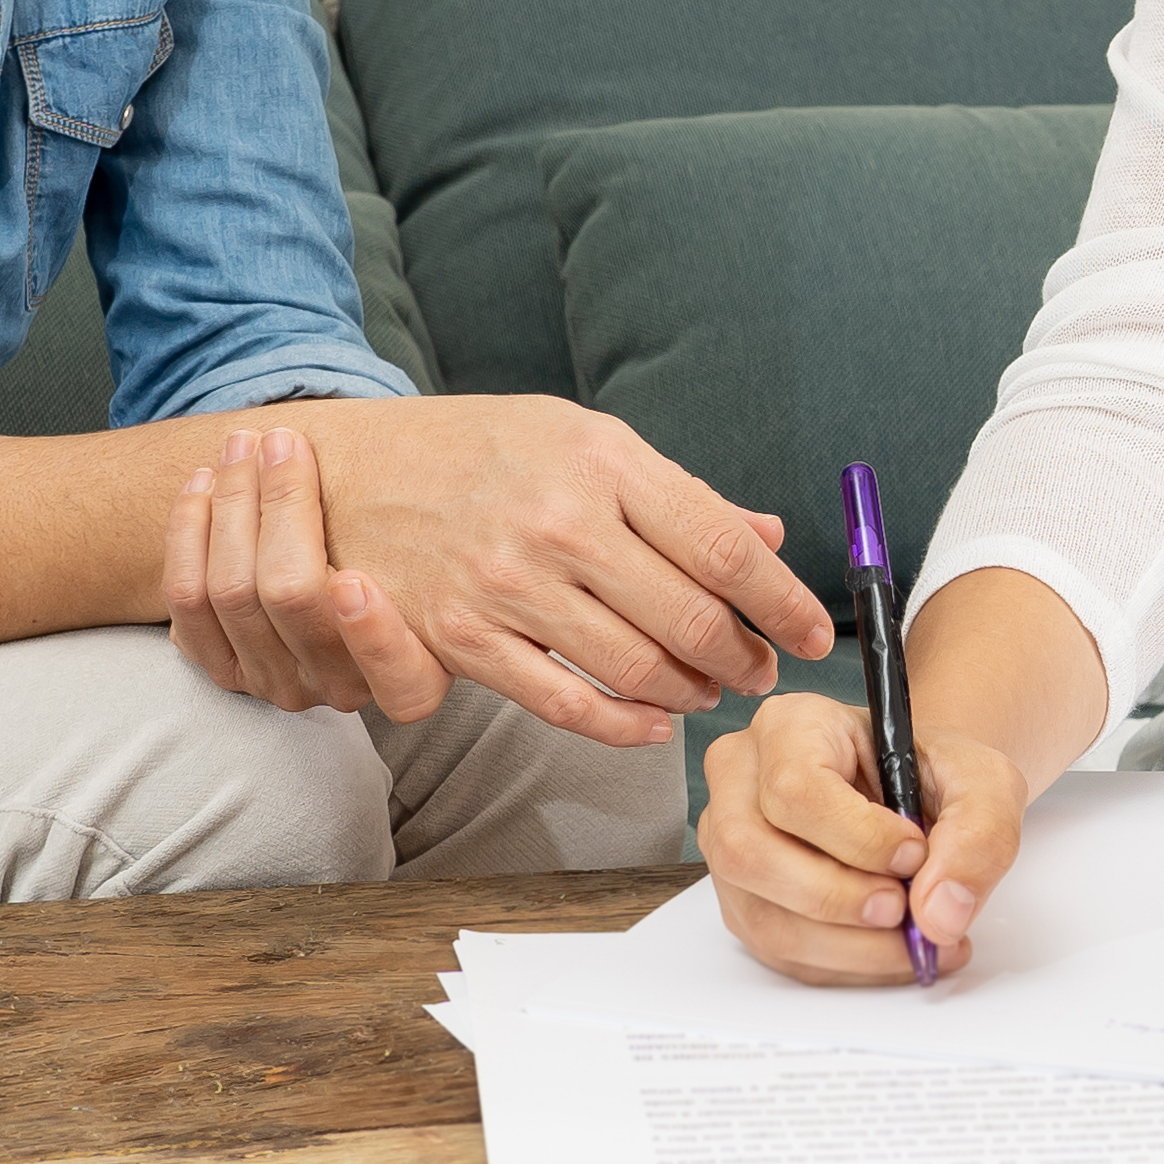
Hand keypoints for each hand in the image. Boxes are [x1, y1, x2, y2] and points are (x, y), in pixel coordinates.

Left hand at [158, 419, 441, 715]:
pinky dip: (188, 531)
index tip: (352, 581)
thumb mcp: (425, 550)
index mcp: (410, 675)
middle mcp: (339, 686)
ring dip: (231, 503)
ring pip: (231, 592)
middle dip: (280, 503)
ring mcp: (276, 681)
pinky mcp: (222, 668)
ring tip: (241, 447)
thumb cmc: (393, 547)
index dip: (374, 637)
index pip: (402, 684)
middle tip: (282, 441)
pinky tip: (203, 484)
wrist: (324, 577)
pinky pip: (186, 601)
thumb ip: (420, 528)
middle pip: (290, 598)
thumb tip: (427, 455)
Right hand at [281, 394, 839, 748]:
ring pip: (636, 666)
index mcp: (603, 459)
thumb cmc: (477, 449)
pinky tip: (652, 722)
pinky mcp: (466, 638)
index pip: (724, 547)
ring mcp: (510, 584)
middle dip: (744, 657)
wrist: (350, 471)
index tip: (814, 632)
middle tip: (763, 671)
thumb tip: (765, 537)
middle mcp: (561, 521)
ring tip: (708, 692)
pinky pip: (566, 703)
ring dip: (691, 692)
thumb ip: (675, 495)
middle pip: (690, 615)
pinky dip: (624, 725)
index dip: (785, 602)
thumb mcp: (579, 438)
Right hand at [700, 691, 1029, 983]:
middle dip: (837, 899)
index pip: (793, 788)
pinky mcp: (745, 901)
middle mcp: (742, 780)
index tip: (914, 853)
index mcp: (791, 726)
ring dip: (846, 946)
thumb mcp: (984, 783)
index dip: (855, 836)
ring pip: (761, 914)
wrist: (924, 800)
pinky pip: (777, 952)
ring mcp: (730, 844)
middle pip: (750, 852)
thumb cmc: (936, 777)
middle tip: (903, 909)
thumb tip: (939, 913)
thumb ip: (978, 836)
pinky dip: (843, 965)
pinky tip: (891, 952)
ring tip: (911, 940)